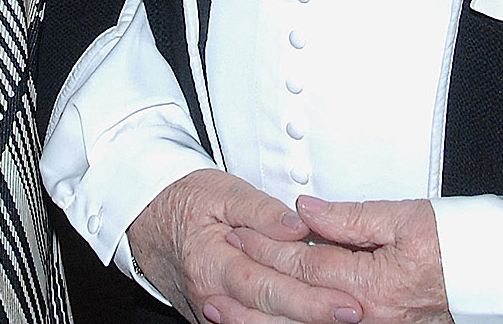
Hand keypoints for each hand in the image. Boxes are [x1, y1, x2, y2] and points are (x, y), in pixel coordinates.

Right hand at [127, 169, 363, 323]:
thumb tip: (297, 225)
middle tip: (355, 314)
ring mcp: (212, 312)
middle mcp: (212, 296)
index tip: (347, 301)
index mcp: (213, 263)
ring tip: (334, 320)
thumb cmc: (186, 199)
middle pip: (270, 316)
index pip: (270, 287)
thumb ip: (260, 211)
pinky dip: (276, 322)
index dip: (311, 298)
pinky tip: (302, 321)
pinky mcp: (216, 317)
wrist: (147, 216)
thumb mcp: (222, 191)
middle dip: (314, 318)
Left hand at [218, 197, 450, 323]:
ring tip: (225, 311)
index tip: (238, 233)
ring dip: (265, 320)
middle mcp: (369, 317)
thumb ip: (349, 217)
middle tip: (220, 273)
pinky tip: (271, 321)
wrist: (497, 275)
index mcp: (372, 283)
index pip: (305, 262)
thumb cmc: (456, 242)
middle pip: (298, 301)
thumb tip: (304, 210)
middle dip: (256, 287)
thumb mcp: (403, 216)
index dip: (268, 247)